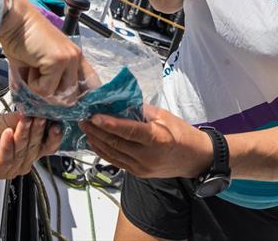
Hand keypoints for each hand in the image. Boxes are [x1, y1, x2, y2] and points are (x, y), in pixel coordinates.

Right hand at [0, 0, 95, 100]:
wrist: (13, 19)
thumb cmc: (21, 38)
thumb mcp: (39, 62)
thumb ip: (47, 81)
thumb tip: (45, 107)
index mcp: (74, 56)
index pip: (90, 84)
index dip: (82, 98)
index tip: (71, 106)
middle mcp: (76, 57)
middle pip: (72, 96)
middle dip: (52, 97)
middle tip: (37, 82)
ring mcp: (69, 59)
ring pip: (59, 95)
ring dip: (41, 89)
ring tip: (33, 69)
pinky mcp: (58, 61)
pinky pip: (45, 89)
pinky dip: (32, 84)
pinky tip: (29, 65)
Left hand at [0, 113, 60, 178]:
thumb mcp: (9, 120)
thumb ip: (22, 118)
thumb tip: (36, 109)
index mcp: (32, 150)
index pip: (48, 147)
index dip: (54, 137)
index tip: (57, 124)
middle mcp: (25, 161)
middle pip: (35, 147)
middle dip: (38, 131)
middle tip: (40, 117)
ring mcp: (11, 168)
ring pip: (21, 151)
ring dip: (23, 135)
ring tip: (24, 120)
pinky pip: (5, 158)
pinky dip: (7, 145)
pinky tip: (8, 133)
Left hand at [79, 104, 212, 178]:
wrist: (194, 159)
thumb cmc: (181, 132)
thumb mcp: (163, 116)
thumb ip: (139, 110)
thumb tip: (117, 103)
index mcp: (157, 138)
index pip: (128, 131)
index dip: (109, 124)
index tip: (94, 116)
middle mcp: (147, 156)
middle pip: (116, 143)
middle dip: (96, 130)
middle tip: (83, 118)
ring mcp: (141, 167)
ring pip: (112, 153)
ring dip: (96, 140)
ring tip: (85, 128)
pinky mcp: (137, 173)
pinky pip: (116, 161)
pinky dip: (102, 151)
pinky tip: (94, 142)